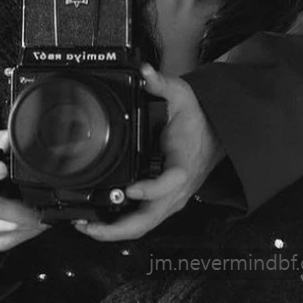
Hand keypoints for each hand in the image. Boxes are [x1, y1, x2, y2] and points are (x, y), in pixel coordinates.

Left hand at [76, 65, 223, 241]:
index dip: (150, 189)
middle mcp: (177, 189)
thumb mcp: (180, 95)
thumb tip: (144, 72)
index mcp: (183, 164)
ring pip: (145, 225)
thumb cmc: (198, 117)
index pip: (170, 183)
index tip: (130, 189)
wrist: (215, 131)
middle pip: (151, 219)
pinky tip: (101, 220)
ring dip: (116, 230)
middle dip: (118, 228)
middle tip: (89, 225)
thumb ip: (161, 83)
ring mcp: (171, 198)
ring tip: (86, 225)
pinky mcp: (164, 200)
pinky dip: (122, 225)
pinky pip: (144, 219)